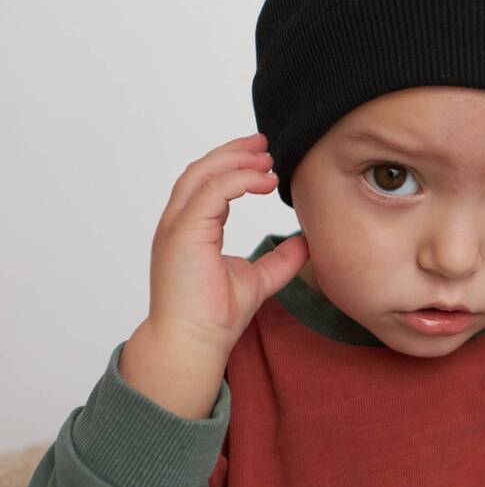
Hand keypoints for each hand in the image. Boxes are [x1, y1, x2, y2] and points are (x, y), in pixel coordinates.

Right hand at [146, 132, 309, 355]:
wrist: (194, 343)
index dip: (234, 164)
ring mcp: (176, 227)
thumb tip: (305, 243)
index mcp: (190, 230)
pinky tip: (264, 180)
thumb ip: (280, 260)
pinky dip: (237, 179)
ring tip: (266, 157)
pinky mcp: (183, 234)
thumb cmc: (215, 316)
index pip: (208, 183)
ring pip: (202, 174)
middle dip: (234, 151)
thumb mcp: (258, 279)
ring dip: (235, 159)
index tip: (263, 157)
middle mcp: (178, 223)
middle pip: (201, 170)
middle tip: (265, 142)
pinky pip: (210, 192)